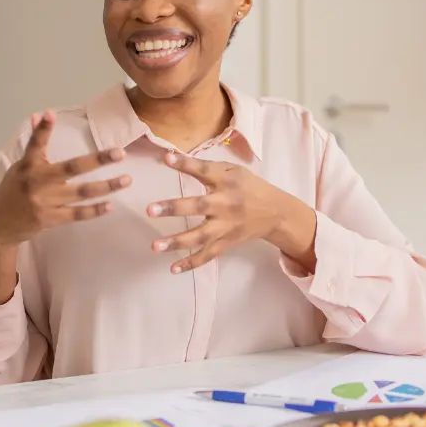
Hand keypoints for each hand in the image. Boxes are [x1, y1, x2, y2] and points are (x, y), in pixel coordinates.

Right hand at [0, 110, 131, 252]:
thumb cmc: (12, 192)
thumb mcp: (19, 167)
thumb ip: (34, 145)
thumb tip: (39, 116)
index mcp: (27, 166)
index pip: (35, 144)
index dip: (42, 129)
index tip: (49, 114)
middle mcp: (36, 181)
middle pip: (71, 168)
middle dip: (97, 160)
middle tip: (119, 153)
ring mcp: (45, 202)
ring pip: (81, 193)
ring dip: (106, 186)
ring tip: (126, 179)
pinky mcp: (50, 219)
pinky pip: (77, 214)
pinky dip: (94, 210)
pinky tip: (110, 205)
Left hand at [147, 153, 317, 272]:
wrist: (276, 212)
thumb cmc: (248, 186)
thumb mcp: (233, 170)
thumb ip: (206, 166)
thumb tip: (171, 158)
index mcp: (227, 181)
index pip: (205, 171)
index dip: (186, 164)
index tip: (167, 159)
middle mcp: (226, 204)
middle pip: (199, 206)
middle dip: (174, 208)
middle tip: (150, 210)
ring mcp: (226, 227)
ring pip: (200, 236)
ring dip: (177, 242)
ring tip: (155, 246)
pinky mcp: (226, 243)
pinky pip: (208, 255)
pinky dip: (191, 263)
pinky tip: (173, 268)